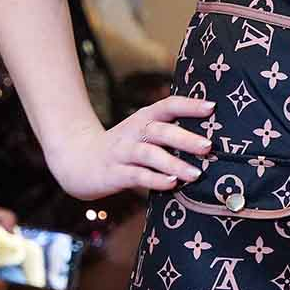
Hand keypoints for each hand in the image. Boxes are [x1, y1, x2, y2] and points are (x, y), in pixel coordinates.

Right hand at [47, 93, 215, 200]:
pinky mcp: (114, 173)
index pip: (168, 106)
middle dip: (185, 138)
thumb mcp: (142, 133)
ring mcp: (122, 153)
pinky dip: (155, 179)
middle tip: (208, 146)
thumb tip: (209, 139)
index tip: (212, 107)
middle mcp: (133, 132)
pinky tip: (171, 184)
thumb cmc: (122, 148)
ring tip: (196, 173)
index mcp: (144, 118)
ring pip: (149, 154)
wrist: (76, 160)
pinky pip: (136, 175)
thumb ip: (168, 132)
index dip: (189, 105)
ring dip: (173, 163)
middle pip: (160, 131)